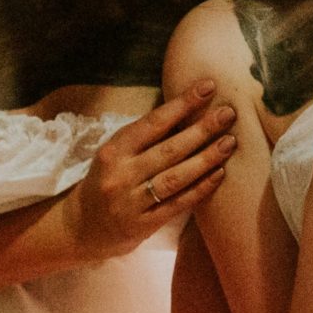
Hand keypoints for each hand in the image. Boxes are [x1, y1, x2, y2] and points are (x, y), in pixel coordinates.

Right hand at [62, 81, 236, 259]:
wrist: (82, 226)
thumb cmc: (107, 180)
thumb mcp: (116, 153)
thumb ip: (144, 136)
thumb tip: (186, 107)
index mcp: (114, 150)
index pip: (153, 122)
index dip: (182, 104)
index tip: (208, 87)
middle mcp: (121, 175)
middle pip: (169, 149)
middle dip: (202, 129)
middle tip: (229, 113)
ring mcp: (131, 202)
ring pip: (175, 177)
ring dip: (206, 159)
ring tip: (230, 142)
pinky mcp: (142, 225)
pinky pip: (177, 204)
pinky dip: (200, 188)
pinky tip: (219, 174)